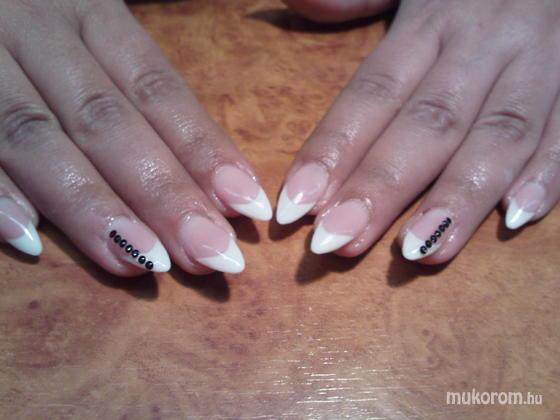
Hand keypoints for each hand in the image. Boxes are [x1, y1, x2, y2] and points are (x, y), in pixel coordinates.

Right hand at [0, 0, 272, 275]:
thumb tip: (212, 176)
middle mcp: (41, 30)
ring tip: (142, 263)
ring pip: (36, 136)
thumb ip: (137, 88)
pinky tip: (30, 240)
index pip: (158, 90)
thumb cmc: (41, 18)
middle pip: (108, 121)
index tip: (247, 207)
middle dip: (162, 194)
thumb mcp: (90, 27)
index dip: (203, 150)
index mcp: (92, 14)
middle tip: (212, 255)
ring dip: (91, 206)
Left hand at [278, 0, 559, 262]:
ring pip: (499, 136)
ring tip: (419, 253)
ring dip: (460, 198)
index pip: (372, 93)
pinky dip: (548, 174)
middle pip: (428, 124)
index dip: (333, 151)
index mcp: (429, 23)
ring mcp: (536, 65)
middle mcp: (481, 46)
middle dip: (382, 188)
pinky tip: (516, 219)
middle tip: (338, 242)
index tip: (295, 207)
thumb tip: (295, 0)